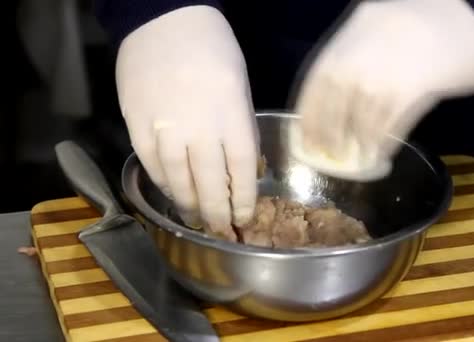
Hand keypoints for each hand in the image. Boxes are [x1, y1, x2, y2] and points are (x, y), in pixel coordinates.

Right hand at [116, 6, 257, 240]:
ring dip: (187, 204)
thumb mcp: (240, 87)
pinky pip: (150, 165)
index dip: (243, 200)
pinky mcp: (137, 125)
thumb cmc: (213, 50)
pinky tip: (171, 193)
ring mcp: (164, 128)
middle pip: (209, 183)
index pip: (241, 172)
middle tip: (221, 230)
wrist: (165, 20)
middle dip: (216, 213)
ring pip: (177, 180)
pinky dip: (163, 183)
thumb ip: (239, 128)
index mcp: (232, 116)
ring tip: (195, 219)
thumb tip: (239, 167)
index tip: (244, 217)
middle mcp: (199, 128)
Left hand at [292, 0, 473, 180]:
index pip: (315, 81)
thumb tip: (342, 92)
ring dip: (355, 145)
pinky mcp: (414, 90)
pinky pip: (389, 127)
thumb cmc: (437, 16)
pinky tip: (381, 155)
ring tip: (357, 160)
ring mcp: (386, 72)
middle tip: (328, 155)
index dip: (306, 113)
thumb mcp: (384, 21)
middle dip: (326, 135)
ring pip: (360, 121)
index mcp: (352, 34)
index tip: (304, 135)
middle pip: (332, 105)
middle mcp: (361, 54)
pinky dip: (382, 145)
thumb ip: (361, 49)